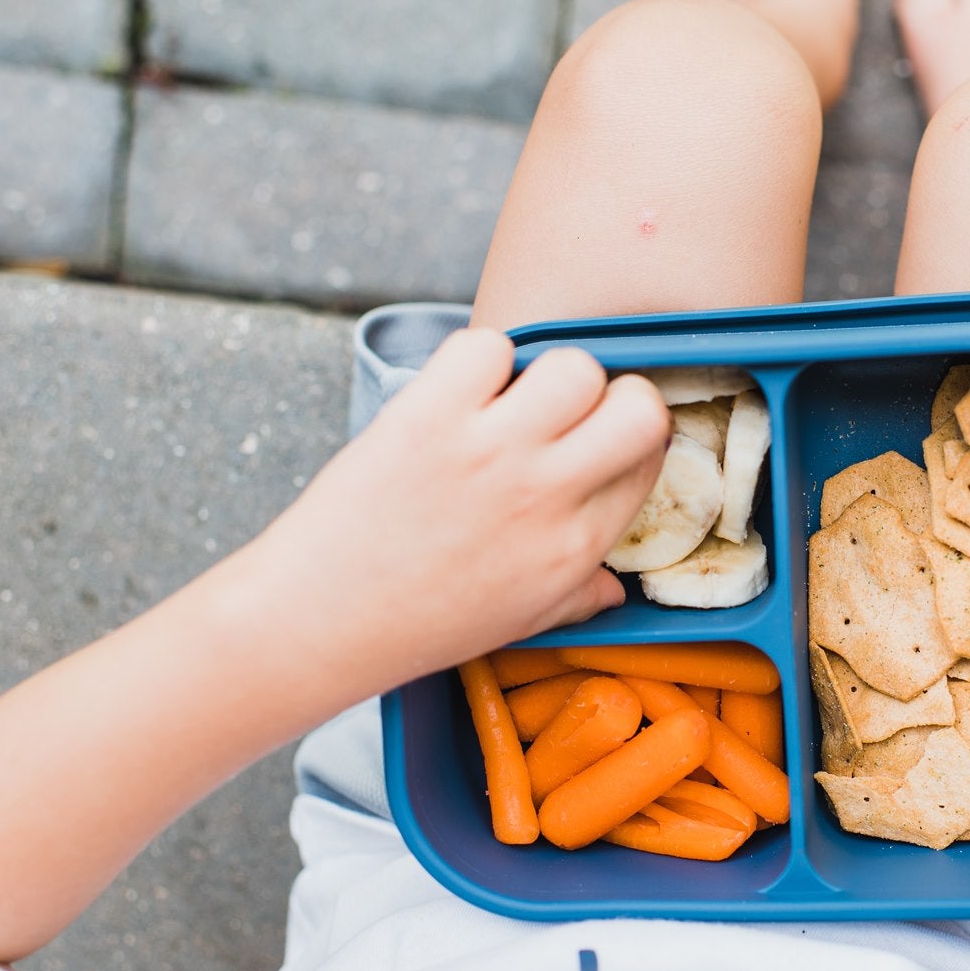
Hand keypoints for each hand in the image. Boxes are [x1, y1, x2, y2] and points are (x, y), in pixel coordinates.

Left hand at [255, 329, 670, 695]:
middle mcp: (544, 495)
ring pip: (572, 367)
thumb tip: (615, 587)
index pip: (648, 462)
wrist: (321, 621)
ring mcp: (488, 452)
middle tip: (574, 411)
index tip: (603, 439)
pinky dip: (475, 359)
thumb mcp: (519, 622)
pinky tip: (457, 393)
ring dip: (546, 374)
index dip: (632, 442)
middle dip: (616, 398)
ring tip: (511, 400)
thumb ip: (576, 596)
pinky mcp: (430, 416)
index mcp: (574, 547)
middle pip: (638, 406)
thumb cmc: (417, 624)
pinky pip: (486, 346)